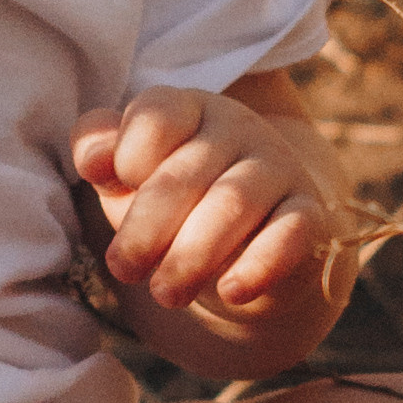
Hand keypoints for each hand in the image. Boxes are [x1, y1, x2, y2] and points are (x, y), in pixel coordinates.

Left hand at [70, 82, 343, 333]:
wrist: (246, 239)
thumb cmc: (171, 197)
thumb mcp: (127, 170)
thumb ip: (98, 148)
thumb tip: (93, 160)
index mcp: (188, 108)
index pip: (158, 114)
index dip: (129, 153)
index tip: (113, 183)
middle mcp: (237, 128)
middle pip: (187, 171)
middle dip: (148, 225)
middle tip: (123, 269)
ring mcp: (278, 167)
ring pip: (234, 203)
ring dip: (193, 253)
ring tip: (164, 293)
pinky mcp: (310, 213)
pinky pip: (292, 232)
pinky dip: (261, 264)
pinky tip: (230, 291)